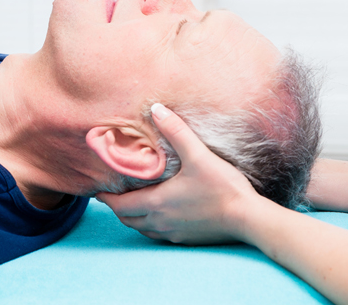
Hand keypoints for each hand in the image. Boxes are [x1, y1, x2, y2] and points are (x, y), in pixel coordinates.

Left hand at [96, 103, 261, 244]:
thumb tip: (156, 109)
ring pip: (142, 229)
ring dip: (133, 219)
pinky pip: (159, 235)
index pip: (120, 205)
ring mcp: (173, 233)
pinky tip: (159, 216)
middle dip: (118, 208)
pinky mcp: (187, 240)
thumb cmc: (222, 187)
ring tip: (132, 205)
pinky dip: (150, 226)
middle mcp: (160, 221)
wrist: (249, 219)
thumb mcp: (198, 154)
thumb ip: (176, 131)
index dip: (107, 198)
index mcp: (156, 202)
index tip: (98, 192)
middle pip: (128, 219)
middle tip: (113, 196)